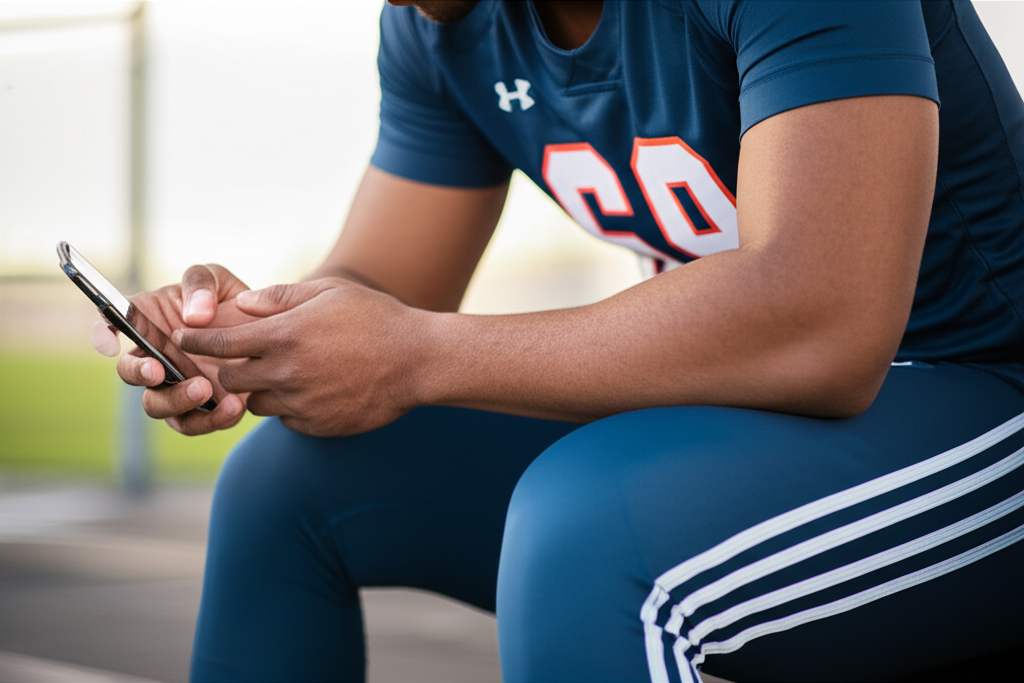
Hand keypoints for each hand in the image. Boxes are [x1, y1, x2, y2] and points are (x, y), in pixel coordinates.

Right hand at [92, 264, 258, 434]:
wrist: (268, 336)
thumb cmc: (232, 303)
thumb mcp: (217, 280)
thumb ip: (200, 285)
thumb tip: (195, 316)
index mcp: (147, 321)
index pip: (111, 326)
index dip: (103, 335)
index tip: (110, 343)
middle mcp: (154, 357)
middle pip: (129, 373)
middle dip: (139, 374)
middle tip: (158, 371)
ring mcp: (175, 386)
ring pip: (157, 405)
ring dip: (176, 400)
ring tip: (206, 389)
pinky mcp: (201, 409)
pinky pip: (195, 422)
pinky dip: (212, 419)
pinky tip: (235, 406)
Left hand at [174, 277, 426, 436]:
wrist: (419, 361)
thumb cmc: (376, 318)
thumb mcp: (329, 292)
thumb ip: (279, 297)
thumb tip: (240, 304)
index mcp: (284, 335)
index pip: (219, 343)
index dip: (195, 340)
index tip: (182, 338)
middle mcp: (287, 372)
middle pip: (229, 379)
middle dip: (226, 368)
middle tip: (235, 359)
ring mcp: (302, 403)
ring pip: (256, 403)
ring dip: (260, 389)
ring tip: (283, 374)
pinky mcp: (318, 425)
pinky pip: (286, 420)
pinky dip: (289, 407)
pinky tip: (311, 390)